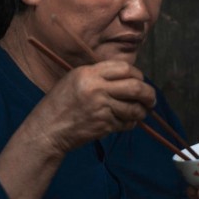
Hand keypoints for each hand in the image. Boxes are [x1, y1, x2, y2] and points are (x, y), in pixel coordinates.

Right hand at [26, 60, 155, 153]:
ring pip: (134, 108)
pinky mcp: (103, 125)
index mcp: (89, 73)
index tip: (140, 81)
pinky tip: (127, 122)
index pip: (124, 68)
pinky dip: (130, 123)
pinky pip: (126, 123)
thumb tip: (129, 77)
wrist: (47, 129)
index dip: (137, 74)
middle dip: (149, 93)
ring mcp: (101, 108)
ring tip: (142, 112)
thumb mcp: (75, 79)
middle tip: (151, 99)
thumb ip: (99, 75)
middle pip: (135, 87)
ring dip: (142, 111)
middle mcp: (96, 88)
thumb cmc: (60, 104)